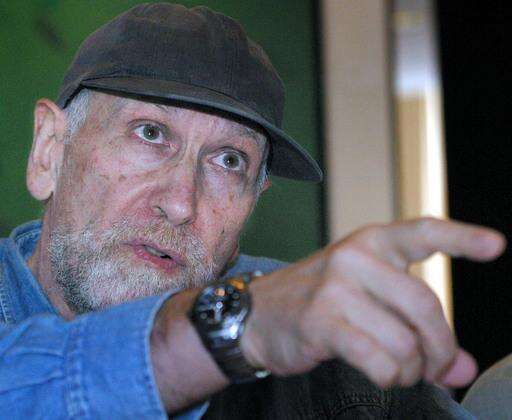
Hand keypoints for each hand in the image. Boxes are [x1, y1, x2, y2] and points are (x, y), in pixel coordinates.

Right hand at [242, 218, 504, 388]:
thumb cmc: (318, 301)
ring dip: (412, 369)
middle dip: (440, 348)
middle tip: (435, 366)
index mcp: (370, 242)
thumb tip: (464, 367)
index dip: (461, 237)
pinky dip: (390, 377)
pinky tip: (382, 375)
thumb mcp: (367, 299)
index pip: (421, 231)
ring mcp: (336, 288)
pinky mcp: (322, 321)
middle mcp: (355, 257)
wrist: (256, 313)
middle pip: (426, 306)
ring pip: (405, 341)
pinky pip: (379, 360)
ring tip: (400, 370)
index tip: (496, 246)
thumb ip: (415, 325)